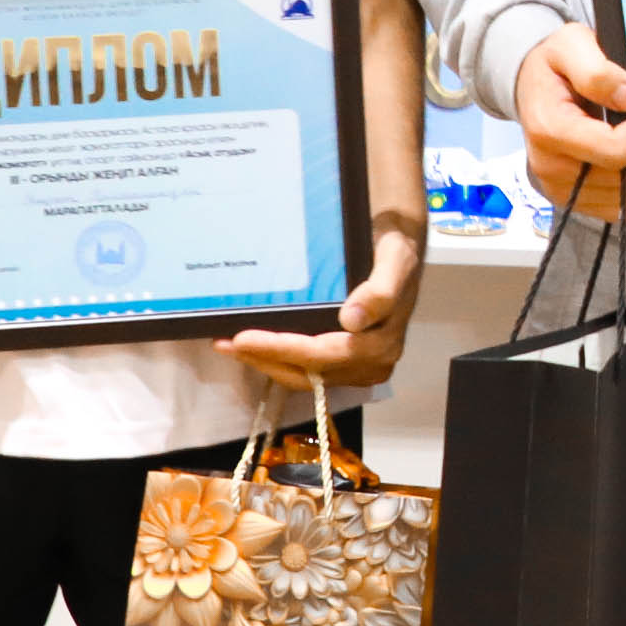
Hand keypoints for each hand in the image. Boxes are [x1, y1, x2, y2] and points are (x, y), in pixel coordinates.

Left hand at [225, 224, 426, 391]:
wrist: (399, 250)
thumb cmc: (395, 251)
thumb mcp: (395, 261)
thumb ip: (379, 292)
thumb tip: (351, 320)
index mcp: (381, 344)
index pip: (323, 355)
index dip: (282, 350)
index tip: (244, 338)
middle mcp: (371, 363)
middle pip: (308, 372)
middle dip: (264, 358)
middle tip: (225, 342)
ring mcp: (357, 366)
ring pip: (303, 375)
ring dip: (265, 361)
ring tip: (229, 344)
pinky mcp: (344, 362)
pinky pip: (306, 369)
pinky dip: (277, 358)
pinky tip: (254, 345)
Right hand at [518, 22, 625, 219]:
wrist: (532, 84)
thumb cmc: (554, 65)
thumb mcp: (572, 45)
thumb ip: (597, 71)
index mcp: (549, 129)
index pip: (613, 150)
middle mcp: (549, 166)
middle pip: (624, 175)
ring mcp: (558, 188)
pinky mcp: (571, 200)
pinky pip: (620, 208)